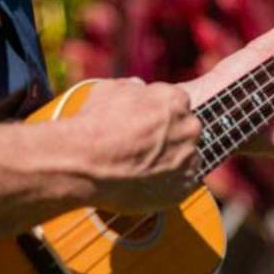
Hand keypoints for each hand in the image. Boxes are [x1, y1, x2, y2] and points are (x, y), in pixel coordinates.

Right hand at [74, 78, 203, 211]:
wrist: (85, 162)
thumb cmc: (94, 123)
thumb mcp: (109, 90)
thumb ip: (131, 86)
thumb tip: (138, 86)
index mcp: (176, 100)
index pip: (176, 104)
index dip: (158, 114)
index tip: (144, 123)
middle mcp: (188, 127)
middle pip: (185, 130)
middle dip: (169, 136)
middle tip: (142, 147)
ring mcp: (187, 159)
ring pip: (185, 157)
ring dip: (169, 160)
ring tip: (140, 168)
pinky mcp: (182, 187)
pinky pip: (181, 183)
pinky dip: (167, 184)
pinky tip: (145, 183)